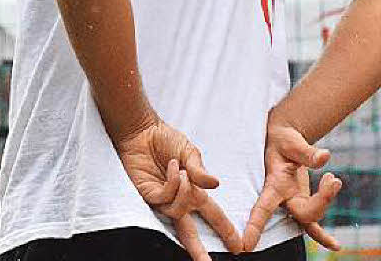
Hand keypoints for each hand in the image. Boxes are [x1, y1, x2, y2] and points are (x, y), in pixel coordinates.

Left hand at [115, 118, 242, 260]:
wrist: (142, 131)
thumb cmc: (165, 139)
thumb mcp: (190, 152)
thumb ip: (201, 171)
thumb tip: (216, 185)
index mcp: (194, 190)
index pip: (212, 214)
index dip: (225, 230)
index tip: (238, 246)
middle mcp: (179, 199)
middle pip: (189, 232)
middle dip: (199, 250)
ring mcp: (163, 199)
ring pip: (178, 212)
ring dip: (184, 192)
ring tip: (181, 171)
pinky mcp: (148, 195)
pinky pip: (165, 199)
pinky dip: (172, 183)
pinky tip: (172, 167)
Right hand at [242, 111, 342, 251]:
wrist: (284, 140)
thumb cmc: (284, 140)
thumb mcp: (293, 142)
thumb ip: (308, 152)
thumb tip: (325, 157)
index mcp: (274, 183)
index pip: (263, 206)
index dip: (255, 224)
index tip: (247, 244)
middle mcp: (282, 198)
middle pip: (303, 213)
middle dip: (322, 200)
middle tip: (333, 179)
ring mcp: (293, 203)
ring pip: (311, 218)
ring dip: (327, 200)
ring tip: (333, 180)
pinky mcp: (302, 204)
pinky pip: (313, 225)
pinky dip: (323, 237)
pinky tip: (336, 247)